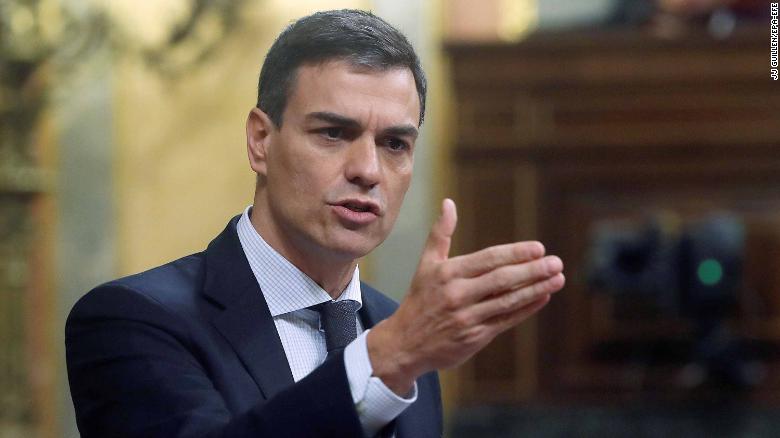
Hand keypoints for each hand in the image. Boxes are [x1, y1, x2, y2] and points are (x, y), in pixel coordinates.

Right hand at [367, 198, 564, 394]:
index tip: (538, 248)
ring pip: (507, 302)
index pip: (488, 260)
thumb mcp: (426, 264)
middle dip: (532, 271)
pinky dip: (526, 309)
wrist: (405, 343)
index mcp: (447, 273)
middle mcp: (457, 295)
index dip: (515, 254)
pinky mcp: (475, 337)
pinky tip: (543, 297)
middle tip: (556, 262)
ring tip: (558, 278)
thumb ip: (440, 234)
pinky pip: (506, 321)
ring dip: (536, 289)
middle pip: (502, 280)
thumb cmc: (420, 299)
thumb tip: (449, 202)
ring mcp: (467, 318)